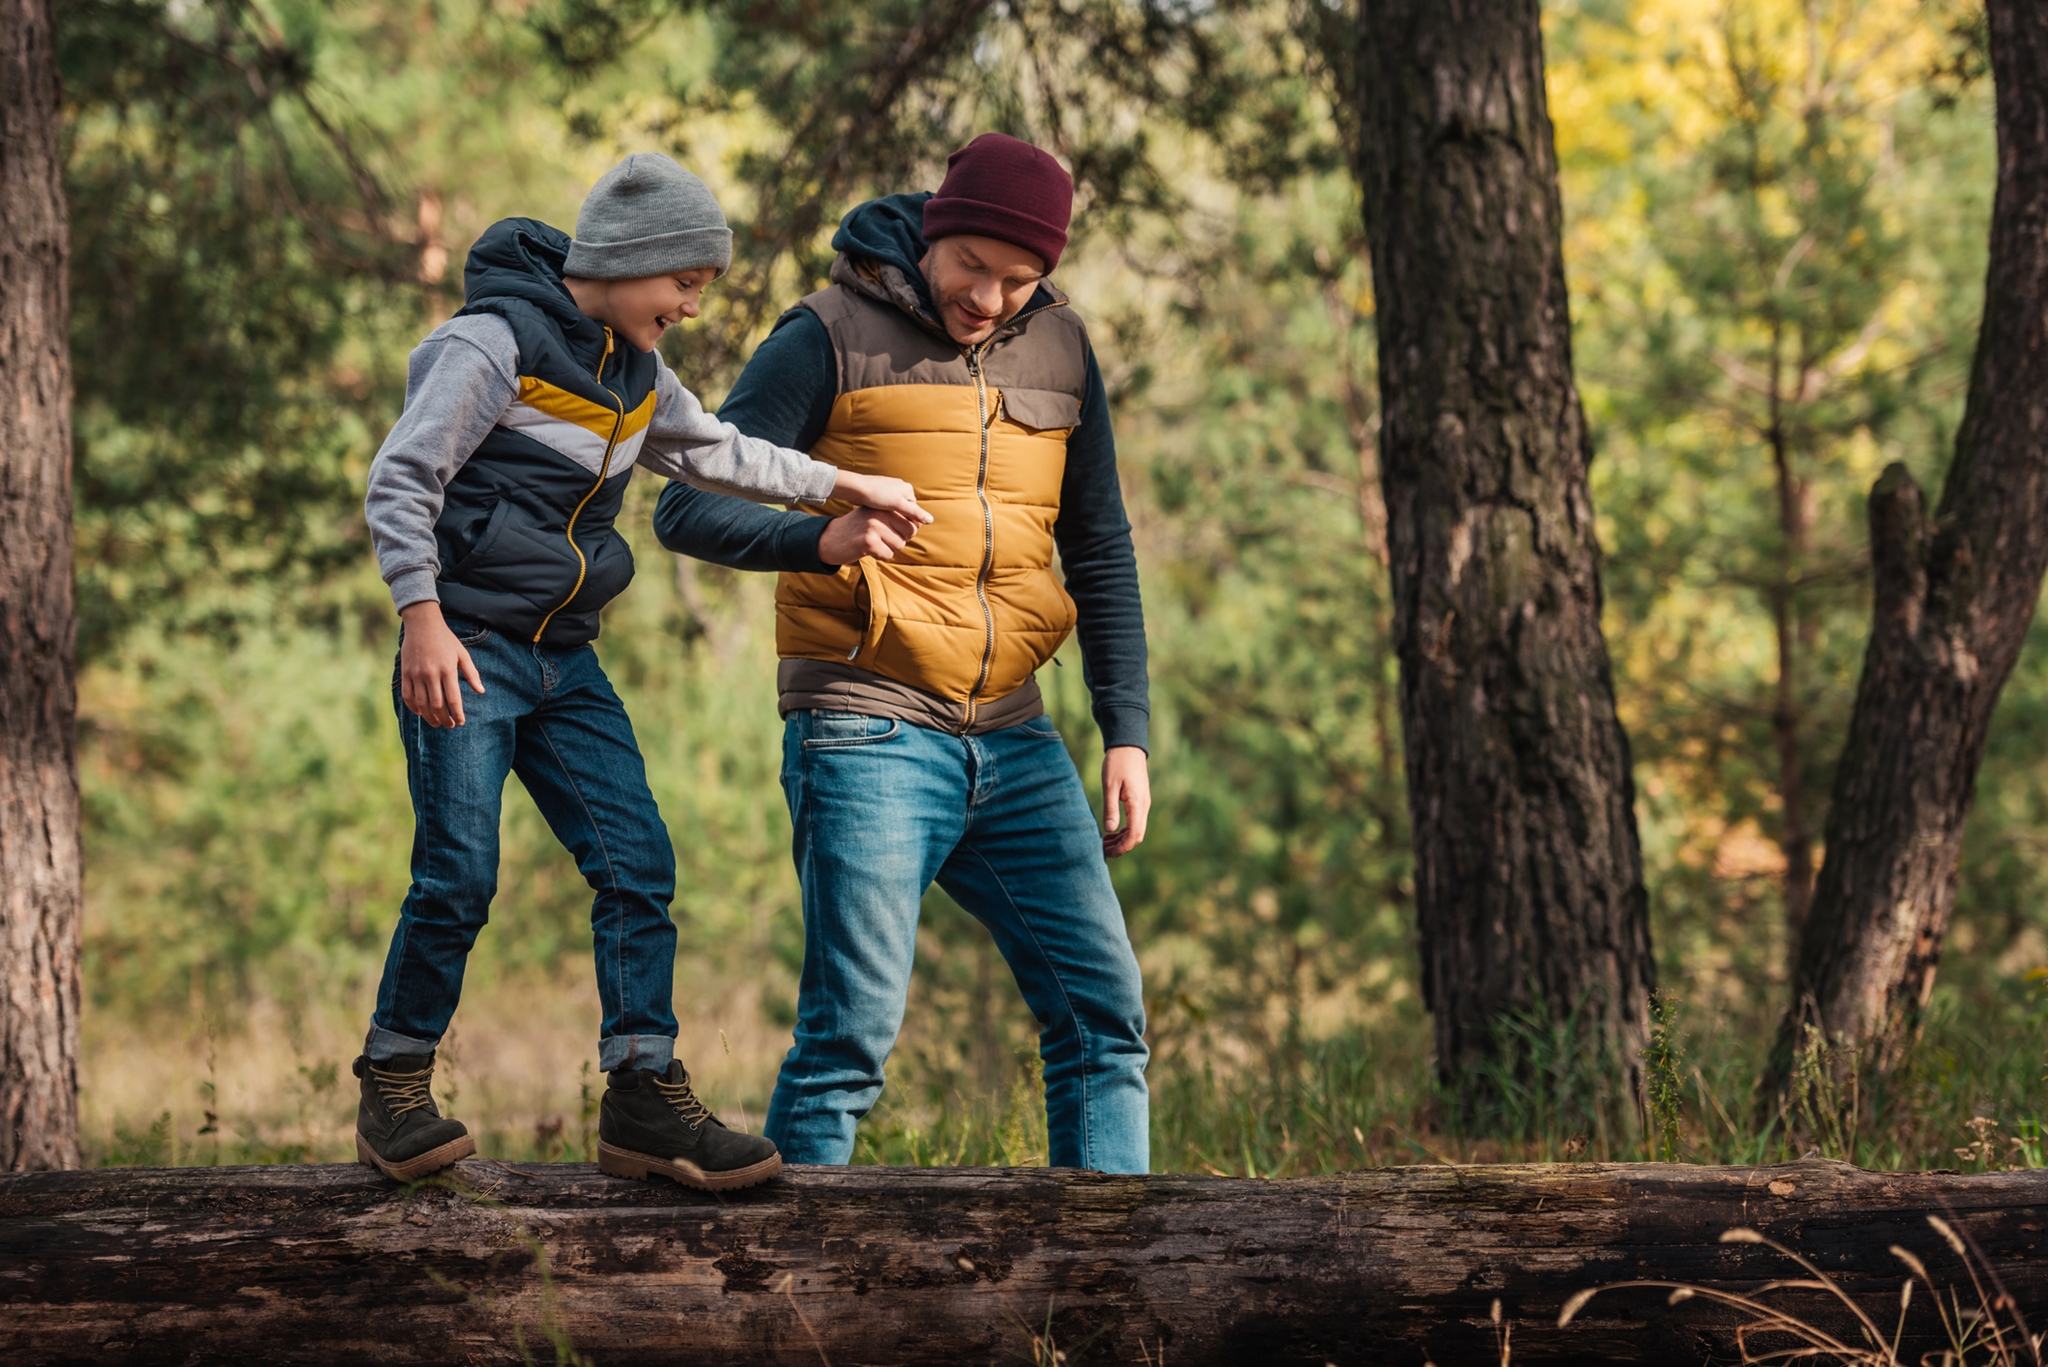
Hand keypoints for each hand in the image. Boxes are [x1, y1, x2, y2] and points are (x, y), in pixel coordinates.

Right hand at [399, 601, 484, 727]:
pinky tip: (420, 712)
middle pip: (437, 705)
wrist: (422, 624)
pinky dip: (413, 707)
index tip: (461, 722)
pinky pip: (407, 695)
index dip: (457, 714)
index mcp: (448, 669)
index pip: (453, 699)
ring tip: (437, 723)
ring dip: (429, 717)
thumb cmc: (446, 639)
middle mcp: (431, 673)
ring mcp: (416, 674)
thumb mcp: (462, 654)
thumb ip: (472, 673)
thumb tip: (481, 691)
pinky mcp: (405, 672)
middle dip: (444, 719)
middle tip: (450, 726)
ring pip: (422, 703)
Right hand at [817, 508, 923, 564]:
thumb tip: (923, 521)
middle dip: (899, 540)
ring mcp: (874, 527)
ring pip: (899, 545)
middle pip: (909, 533)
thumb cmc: (858, 529)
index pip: (912, 521)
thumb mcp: (875, 515)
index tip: (890, 532)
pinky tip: (867, 550)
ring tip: (873, 543)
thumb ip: (895, 515)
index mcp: (884, 506)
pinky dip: (880, 556)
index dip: (906, 531)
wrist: (831, 539)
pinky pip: (888, 555)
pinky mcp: (869, 542)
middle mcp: (880, 513)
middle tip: (882, 540)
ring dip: (888, 549)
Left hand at [833, 470, 932, 526]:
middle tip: (892, 530)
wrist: (856, 488)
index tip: (901, 532)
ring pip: (896, 511)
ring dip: (892, 518)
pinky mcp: (880, 494)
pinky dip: (884, 515)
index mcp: (908, 489)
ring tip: (884, 525)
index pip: (915, 511)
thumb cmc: (877, 495)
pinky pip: (887, 508)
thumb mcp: (898, 505)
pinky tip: (878, 519)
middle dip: (900, 520)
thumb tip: (931, 521)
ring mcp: (890, 491)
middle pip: (905, 511)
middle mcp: (901, 488)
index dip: (910, 523)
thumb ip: (915, 513)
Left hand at [1102, 745, 1150, 857]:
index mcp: (1137, 804)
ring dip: (1122, 839)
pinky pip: (1134, 822)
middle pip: (1137, 835)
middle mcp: (1143, 807)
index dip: (1123, 847)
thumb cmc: (1117, 764)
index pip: (1134, 834)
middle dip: (1122, 846)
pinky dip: (1124, 830)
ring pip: (1136, 830)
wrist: (1128, 747)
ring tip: (1104, 844)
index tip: (1109, 854)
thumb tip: (1110, 830)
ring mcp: (1143, 804)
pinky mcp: (1139, 802)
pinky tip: (1111, 832)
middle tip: (1103, 851)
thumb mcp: (1110, 786)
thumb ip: (1111, 808)